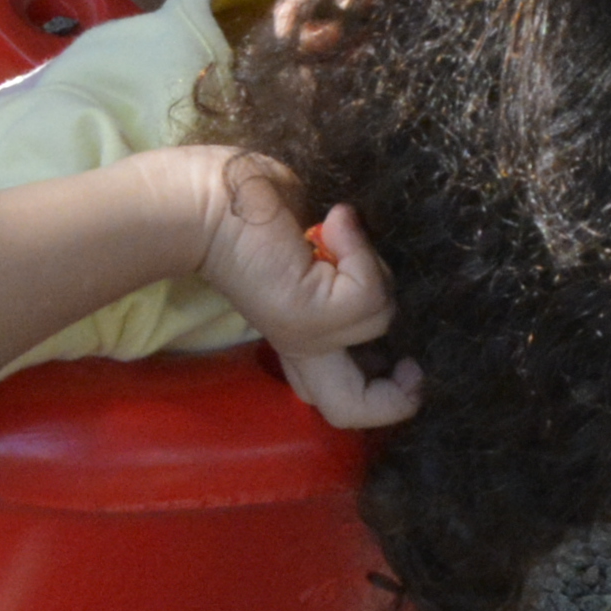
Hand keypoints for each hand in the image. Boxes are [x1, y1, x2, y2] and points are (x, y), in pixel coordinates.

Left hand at [192, 150, 420, 431]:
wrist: (200, 199)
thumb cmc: (248, 209)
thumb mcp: (309, 248)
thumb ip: (341, 267)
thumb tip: (369, 250)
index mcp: (298, 335)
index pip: (340, 398)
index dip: (384, 396)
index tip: (405, 362)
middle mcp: (300, 345)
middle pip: (350, 411)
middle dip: (398, 397)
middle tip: (411, 363)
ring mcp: (304, 334)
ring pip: (380, 320)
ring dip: (373, 265)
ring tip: (336, 232)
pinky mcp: (307, 313)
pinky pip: (369, 293)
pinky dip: (362, 252)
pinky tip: (334, 223)